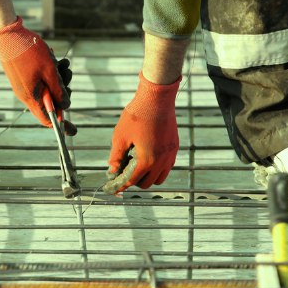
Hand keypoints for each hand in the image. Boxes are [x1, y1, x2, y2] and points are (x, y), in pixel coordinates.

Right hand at [0, 17, 74, 132]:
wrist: (7, 34)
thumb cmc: (29, 52)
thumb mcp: (50, 71)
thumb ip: (59, 91)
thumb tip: (65, 105)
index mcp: (31, 98)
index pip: (47, 120)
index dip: (62, 124)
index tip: (73, 129)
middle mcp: (25, 94)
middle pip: (49, 103)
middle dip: (62, 92)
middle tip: (67, 75)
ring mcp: (23, 85)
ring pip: (46, 88)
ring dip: (57, 78)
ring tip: (64, 63)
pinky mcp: (22, 76)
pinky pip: (39, 79)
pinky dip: (49, 71)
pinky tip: (54, 58)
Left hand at [104, 73, 179, 194]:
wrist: (157, 99)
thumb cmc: (137, 116)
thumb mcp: (121, 136)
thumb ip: (116, 155)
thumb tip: (112, 169)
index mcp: (147, 160)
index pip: (132, 180)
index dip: (121, 185)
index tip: (113, 187)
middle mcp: (161, 161)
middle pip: (147, 183)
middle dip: (134, 182)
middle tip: (124, 174)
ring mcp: (170, 155)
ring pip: (160, 177)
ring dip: (148, 177)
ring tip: (137, 168)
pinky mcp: (174, 146)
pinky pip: (167, 166)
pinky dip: (158, 168)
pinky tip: (148, 158)